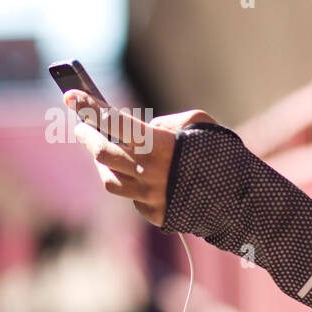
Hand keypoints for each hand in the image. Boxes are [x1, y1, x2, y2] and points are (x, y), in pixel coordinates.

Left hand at [62, 89, 216, 227]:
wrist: (241, 199)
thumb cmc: (218, 153)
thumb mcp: (196, 125)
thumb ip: (164, 123)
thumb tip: (138, 129)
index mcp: (159, 145)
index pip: (112, 122)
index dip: (89, 108)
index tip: (70, 97)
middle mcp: (149, 173)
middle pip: (102, 153)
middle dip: (88, 136)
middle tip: (82, 126)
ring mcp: (149, 197)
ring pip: (109, 180)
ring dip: (103, 164)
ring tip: (105, 151)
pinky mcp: (153, 214)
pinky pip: (131, 197)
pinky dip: (130, 184)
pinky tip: (137, 175)